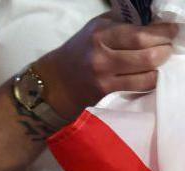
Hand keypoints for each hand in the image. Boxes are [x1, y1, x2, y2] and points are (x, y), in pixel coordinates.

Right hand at [36, 13, 177, 118]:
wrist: (53, 82)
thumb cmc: (79, 51)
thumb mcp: (95, 28)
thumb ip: (123, 22)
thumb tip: (155, 20)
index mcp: (100, 35)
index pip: (142, 34)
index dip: (164, 33)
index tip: (172, 31)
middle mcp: (101, 58)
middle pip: (149, 56)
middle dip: (165, 50)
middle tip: (166, 48)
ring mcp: (103, 80)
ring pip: (148, 76)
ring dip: (160, 68)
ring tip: (158, 62)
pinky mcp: (105, 96)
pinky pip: (138, 89)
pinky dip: (149, 81)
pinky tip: (148, 75)